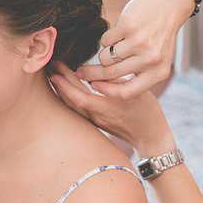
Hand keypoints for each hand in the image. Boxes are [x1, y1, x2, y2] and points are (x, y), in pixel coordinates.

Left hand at [50, 62, 176, 157]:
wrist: (150, 136)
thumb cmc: (147, 111)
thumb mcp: (135, 92)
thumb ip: (115, 81)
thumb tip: (95, 69)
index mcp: (108, 107)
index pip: (80, 95)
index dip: (67, 82)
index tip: (59, 66)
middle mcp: (97, 116)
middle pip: (72, 99)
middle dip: (60, 81)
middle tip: (52, 65)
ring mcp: (94, 121)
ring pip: (72, 106)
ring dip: (61, 90)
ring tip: (53, 74)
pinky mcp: (94, 123)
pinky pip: (76, 109)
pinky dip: (67, 98)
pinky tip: (62, 88)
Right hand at [76, 0, 193, 99]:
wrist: (168, 8)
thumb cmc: (157, 39)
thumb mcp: (155, 62)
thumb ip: (136, 76)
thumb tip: (98, 86)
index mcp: (158, 73)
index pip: (126, 92)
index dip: (106, 91)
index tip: (93, 86)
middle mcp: (150, 59)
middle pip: (110, 73)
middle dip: (91, 74)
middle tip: (80, 72)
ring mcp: (139, 42)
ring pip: (105, 57)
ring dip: (104, 53)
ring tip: (115, 45)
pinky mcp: (129, 26)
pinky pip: (105, 40)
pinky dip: (108, 38)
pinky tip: (120, 32)